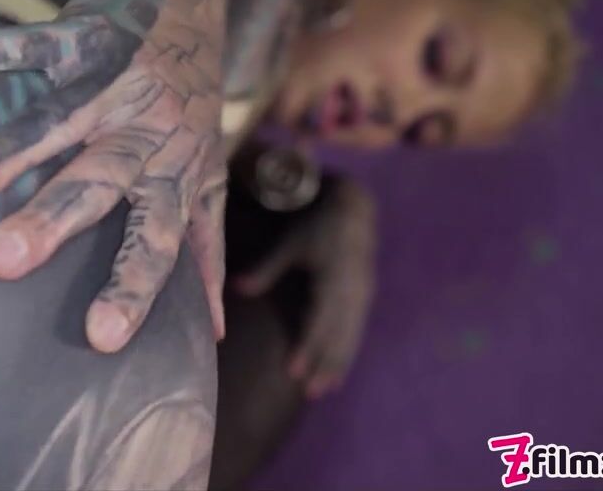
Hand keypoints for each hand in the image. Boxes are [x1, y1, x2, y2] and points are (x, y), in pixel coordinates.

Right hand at [0, 0, 227, 353]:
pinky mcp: (82, 35)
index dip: (133, 285)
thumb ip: (205, 246)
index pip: (156, 238)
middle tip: (0, 261)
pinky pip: (30, 42)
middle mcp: (145, 131)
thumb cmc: (187, 107)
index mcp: (174, 174)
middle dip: (51, 220)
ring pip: (61, 117)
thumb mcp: (205, 175)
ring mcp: (114, 81)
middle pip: (99, 181)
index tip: (100, 337)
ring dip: (14, 145)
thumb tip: (214, 333)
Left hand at [235, 179, 376, 398]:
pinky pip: (358, 330)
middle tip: (310, 392)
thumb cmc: (317, 225)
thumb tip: (236, 289)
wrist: (354, 209)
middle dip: (325, 365)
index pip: (319, 321)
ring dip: (338, 364)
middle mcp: (353, 293)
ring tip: (325, 389)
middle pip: (338, 336)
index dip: (308, 348)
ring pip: (351, 337)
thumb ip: (266, 270)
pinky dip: (349, 352)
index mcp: (334, 280)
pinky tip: (340, 370)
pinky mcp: (367, 297)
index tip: (295, 371)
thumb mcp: (291, 244)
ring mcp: (363, 296)